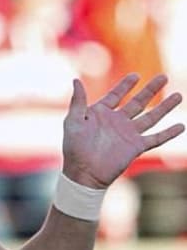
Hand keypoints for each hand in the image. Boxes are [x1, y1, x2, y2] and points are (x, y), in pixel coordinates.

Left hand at [62, 74, 183, 188]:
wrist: (83, 173)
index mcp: (100, 114)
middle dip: (150, 90)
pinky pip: (156, 138)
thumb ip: (78, 101)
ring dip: (165, 107)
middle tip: (163, 77)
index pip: (116, 95)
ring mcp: (128, 134)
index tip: (135, 76)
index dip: (125, 85)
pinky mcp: (136, 147)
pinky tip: (181, 126)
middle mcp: (117, 122)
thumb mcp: (73, 121)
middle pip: (138, 102)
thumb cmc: (74, 148)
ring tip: (178, 96)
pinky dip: (168, 133)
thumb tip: (76, 80)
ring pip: (151, 117)